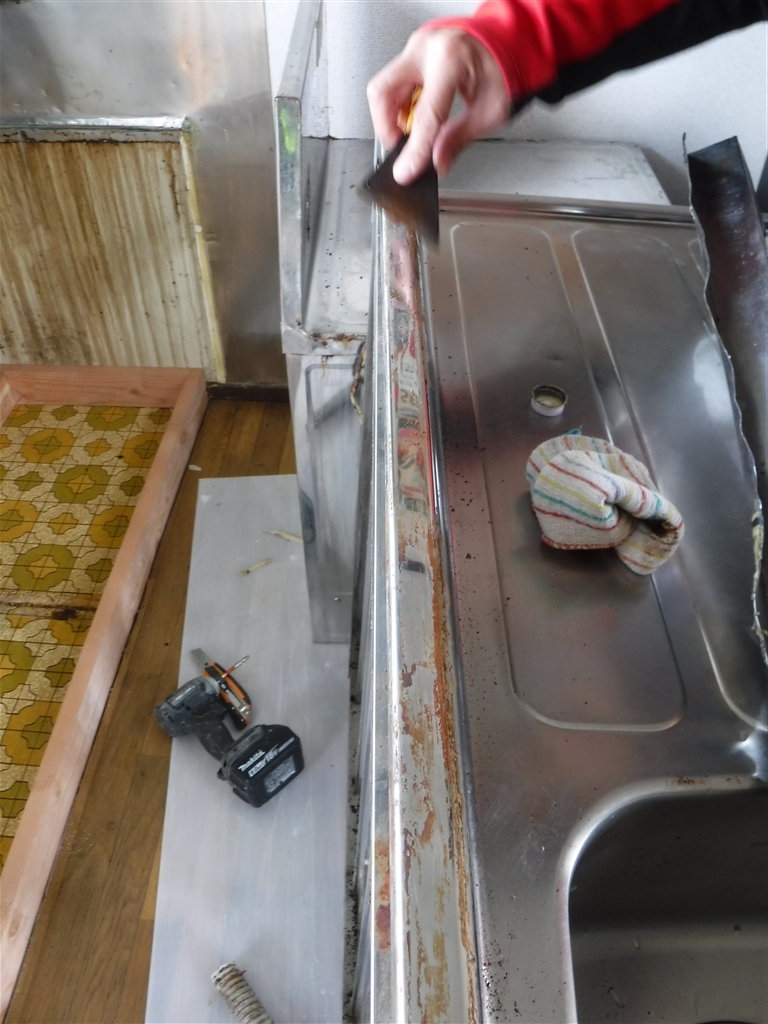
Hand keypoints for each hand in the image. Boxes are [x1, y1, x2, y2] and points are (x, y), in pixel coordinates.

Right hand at [367, 27, 508, 185]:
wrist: (510, 42)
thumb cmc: (506, 67)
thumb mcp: (489, 111)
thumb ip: (458, 138)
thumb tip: (436, 162)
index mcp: (451, 60)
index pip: (424, 115)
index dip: (414, 149)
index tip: (406, 170)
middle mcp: (427, 49)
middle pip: (383, 93)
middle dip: (387, 128)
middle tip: (403, 147)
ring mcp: (417, 48)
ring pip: (383, 88)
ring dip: (392, 118)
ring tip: (415, 133)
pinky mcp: (414, 54)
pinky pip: (394, 84)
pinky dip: (399, 107)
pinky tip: (417, 118)